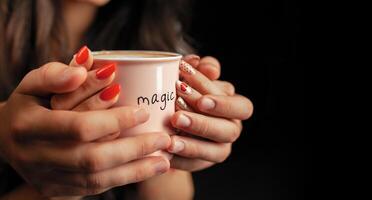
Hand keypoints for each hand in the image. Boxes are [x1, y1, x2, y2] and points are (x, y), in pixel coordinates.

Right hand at [0, 46, 170, 196]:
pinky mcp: (55, 190)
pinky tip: (144, 171)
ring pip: (96, 179)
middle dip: (133, 150)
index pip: (79, 127)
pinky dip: (122, 180)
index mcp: (30, 126)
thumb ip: (56, 73)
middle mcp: (36, 156)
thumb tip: (87, 64)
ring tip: (165, 161)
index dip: (115, 120)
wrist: (4, 139)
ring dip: (135, 171)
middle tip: (164, 139)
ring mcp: (46, 178)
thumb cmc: (28, 104)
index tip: (144, 112)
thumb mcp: (33, 82)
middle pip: (92, 158)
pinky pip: (93, 189)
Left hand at [168, 55, 252, 170]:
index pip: (240, 107)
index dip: (222, 104)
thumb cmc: (185, 89)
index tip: (198, 99)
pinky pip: (196, 165)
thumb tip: (208, 67)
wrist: (171, 115)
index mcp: (235, 106)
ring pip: (216, 152)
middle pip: (229, 131)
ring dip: (193, 145)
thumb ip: (201, 68)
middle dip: (203, 124)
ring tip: (170, 140)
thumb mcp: (192, 75)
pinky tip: (164, 151)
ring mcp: (220, 148)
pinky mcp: (203, 162)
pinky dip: (180, 159)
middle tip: (177, 117)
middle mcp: (232, 128)